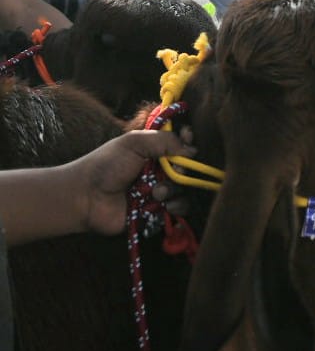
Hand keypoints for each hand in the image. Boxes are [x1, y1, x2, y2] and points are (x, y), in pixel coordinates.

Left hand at [77, 130, 195, 235]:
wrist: (85, 197)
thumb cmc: (106, 165)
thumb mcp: (134, 142)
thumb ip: (164, 140)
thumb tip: (192, 149)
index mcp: (155, 151)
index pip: (182, 143)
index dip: (189, 141)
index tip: (189, 139)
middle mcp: (160, 170)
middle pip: (189, 167)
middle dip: (186, 169)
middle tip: (177, 171)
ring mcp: (160, 190)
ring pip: (186, 188)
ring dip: (175, 189)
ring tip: (157, 193)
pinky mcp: (158, 211)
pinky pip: (180, 208)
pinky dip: (177, 206)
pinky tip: (164, 205)